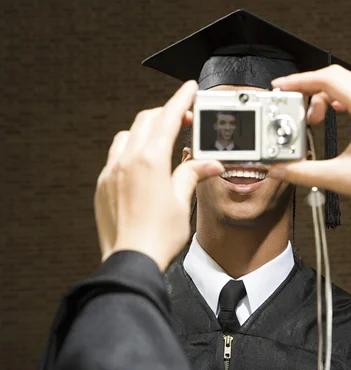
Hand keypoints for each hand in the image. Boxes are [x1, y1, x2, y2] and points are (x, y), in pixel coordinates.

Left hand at [94, 81, 224, 270]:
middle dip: (166, 114)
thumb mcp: (183, 202)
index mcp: (149, 161)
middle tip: (185, 120)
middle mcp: (125, 161)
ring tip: (163, 142)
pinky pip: (115, 157)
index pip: (167, 119)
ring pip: (126, 136)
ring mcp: (110, 173)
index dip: (181, 100)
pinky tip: (143, 166)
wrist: (131, 261)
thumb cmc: (158, 237)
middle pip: (145, 121)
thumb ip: (192, 174)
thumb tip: (210, 164)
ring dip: (146, 131)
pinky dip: (131, 151)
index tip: (189, 89)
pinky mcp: (102, 186)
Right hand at [271, 65, 350, 254]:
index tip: (282, 87)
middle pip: (335, 76)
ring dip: (321, 96)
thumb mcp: (340, 179)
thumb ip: (303, 173)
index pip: (328, 79)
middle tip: (289, 103)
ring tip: (310, 119)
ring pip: (344, 84)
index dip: (300, 80)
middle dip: (307, 86)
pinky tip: (327, 114)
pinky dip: (334, 100)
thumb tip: (279, 168)